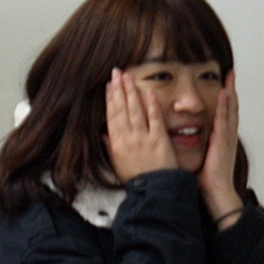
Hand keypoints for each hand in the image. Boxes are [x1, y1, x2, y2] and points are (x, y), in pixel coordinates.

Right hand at [105, 69, 178, 183]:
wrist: (154, 190)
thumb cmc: (136, 180)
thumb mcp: (117, 165)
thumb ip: (110, 148)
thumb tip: (104, 134)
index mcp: (116, 144)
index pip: (111, 116)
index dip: (109, 99)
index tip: (108, 85)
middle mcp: (128, 138)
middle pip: (122, 109)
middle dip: (118, 89)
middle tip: (116, 72)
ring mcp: (144, 137)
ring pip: (135, 110)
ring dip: (131, 91)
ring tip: (128, 76)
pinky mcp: (159, 139)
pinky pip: (155, 118)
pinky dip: (152, 104)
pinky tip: (148, 91)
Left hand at [199, 70, 242, 225]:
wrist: (216, 193)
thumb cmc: (207, 180)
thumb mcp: (202, 158)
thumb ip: (197, 147)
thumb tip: (185, 141)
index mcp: (221, 140)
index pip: (224, 114)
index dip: (224, 99)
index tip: (223, 84)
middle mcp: (227, 135)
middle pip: (231, 108)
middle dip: (231, 90)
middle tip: (230, 73)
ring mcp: (227, 137)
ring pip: (230, 110)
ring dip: (230, 92)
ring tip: (229, 76)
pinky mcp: (223, 141)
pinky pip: (225, 119)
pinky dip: (225, 106)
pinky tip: (224, 94)